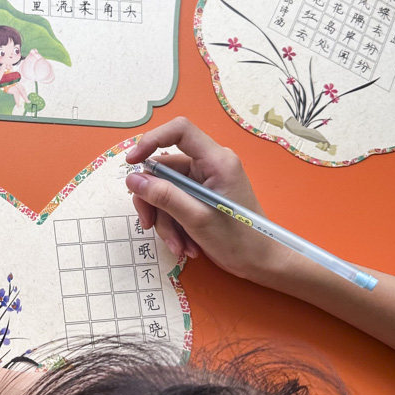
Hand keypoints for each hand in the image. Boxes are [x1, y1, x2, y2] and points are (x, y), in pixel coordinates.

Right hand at [125, 117, 290, 282]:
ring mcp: (205, 181)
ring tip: (178, 245)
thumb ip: (164, 197)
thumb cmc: (240, 240)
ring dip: (165, 220)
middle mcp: (209, 165)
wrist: (262, 263)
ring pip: (165, 190)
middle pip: (165, 169)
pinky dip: (173, 224)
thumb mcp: (197, 220)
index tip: (132, 161)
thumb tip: (133, 179)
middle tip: (149, 225)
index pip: (179, 131)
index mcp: (217, 161)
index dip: (151, 140)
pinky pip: (174, 203)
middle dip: (155, 201)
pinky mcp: (201, 196)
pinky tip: (184, 245)